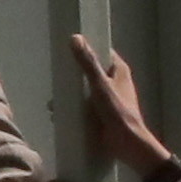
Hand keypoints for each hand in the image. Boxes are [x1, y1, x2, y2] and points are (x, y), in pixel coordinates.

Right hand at [67, 34, 173, 181]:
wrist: (126, 143)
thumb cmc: (116, 110)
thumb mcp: (100, 84)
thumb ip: (87, 62)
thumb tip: (75, 38)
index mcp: (119, 71)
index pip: (102, 52)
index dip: (88, 48)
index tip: (69, 48)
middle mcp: (115, 82)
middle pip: (92, 71)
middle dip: (74, 75)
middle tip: (56, 76)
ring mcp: (109, 99)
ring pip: (86, 90)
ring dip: (71, 95)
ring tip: (54, 101)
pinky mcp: (103, 114)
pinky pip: (86, 107)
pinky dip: (74, 108)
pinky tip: (59, 113)